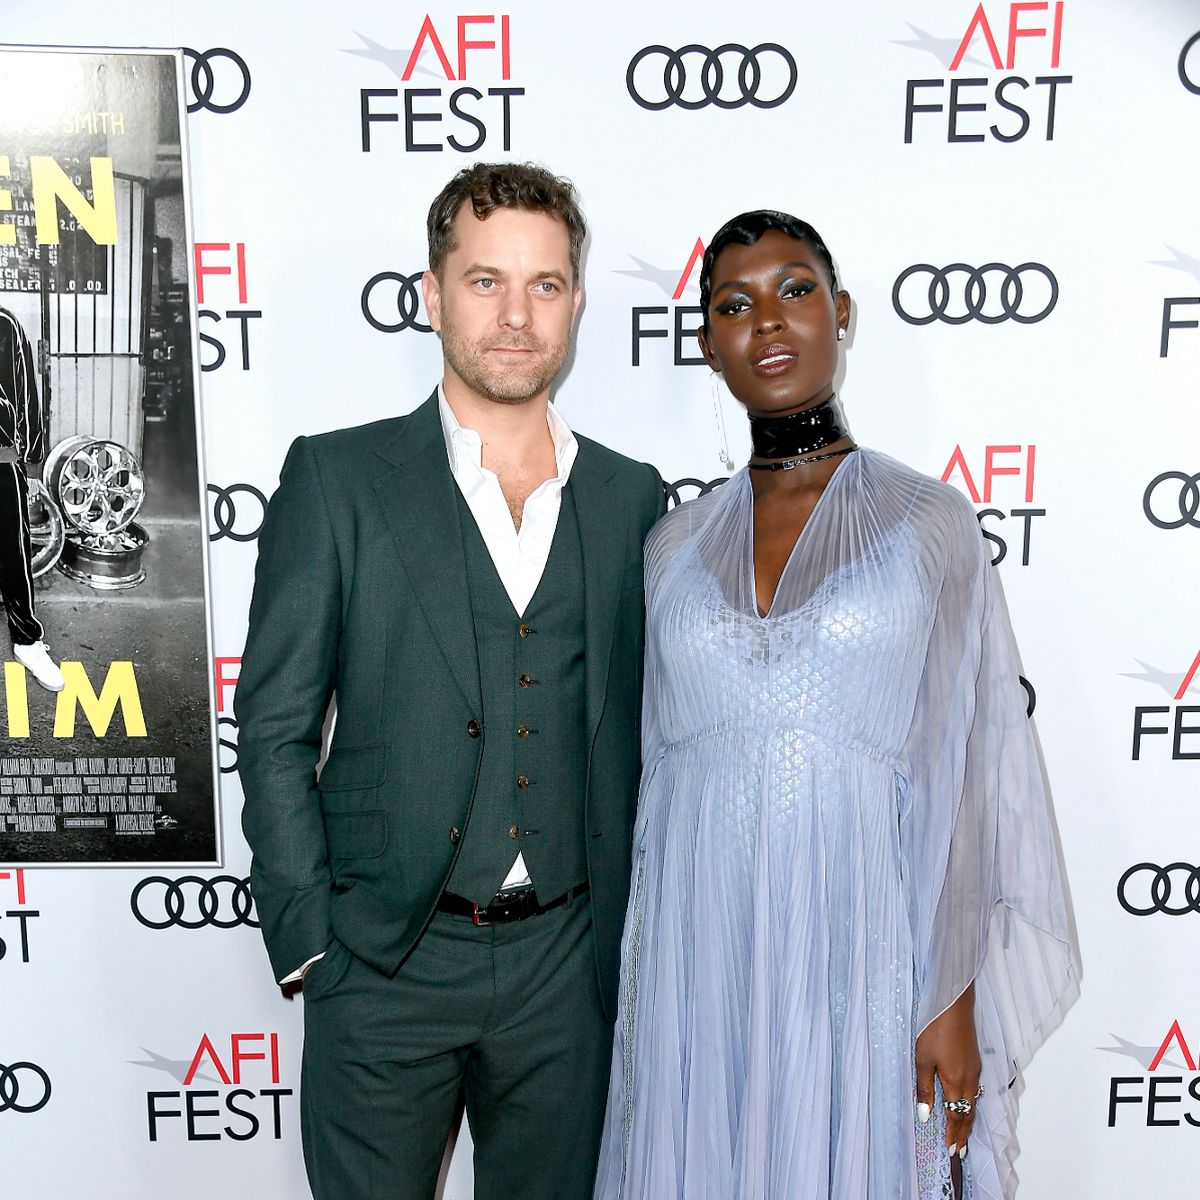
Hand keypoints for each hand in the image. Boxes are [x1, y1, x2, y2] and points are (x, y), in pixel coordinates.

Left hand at [915, 982, 981, 1157]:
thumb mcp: (922, 1060)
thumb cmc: (934, 1030)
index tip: (952, 1151)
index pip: (957, 1116)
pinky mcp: (974, 1060)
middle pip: (968, 1113)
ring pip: (973, 1102)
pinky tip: (964, 1104)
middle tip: (959, 1151)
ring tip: (962, 1134)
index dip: (954, 1134)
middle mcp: (969, 1079)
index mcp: (956, 1082)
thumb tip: (925, 1115)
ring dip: (967, 1120)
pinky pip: (974, 1090)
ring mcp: (974, 1069)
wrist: (953, 1005)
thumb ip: (924, 1088)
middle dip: (964, 1133)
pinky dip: (969, 1104)